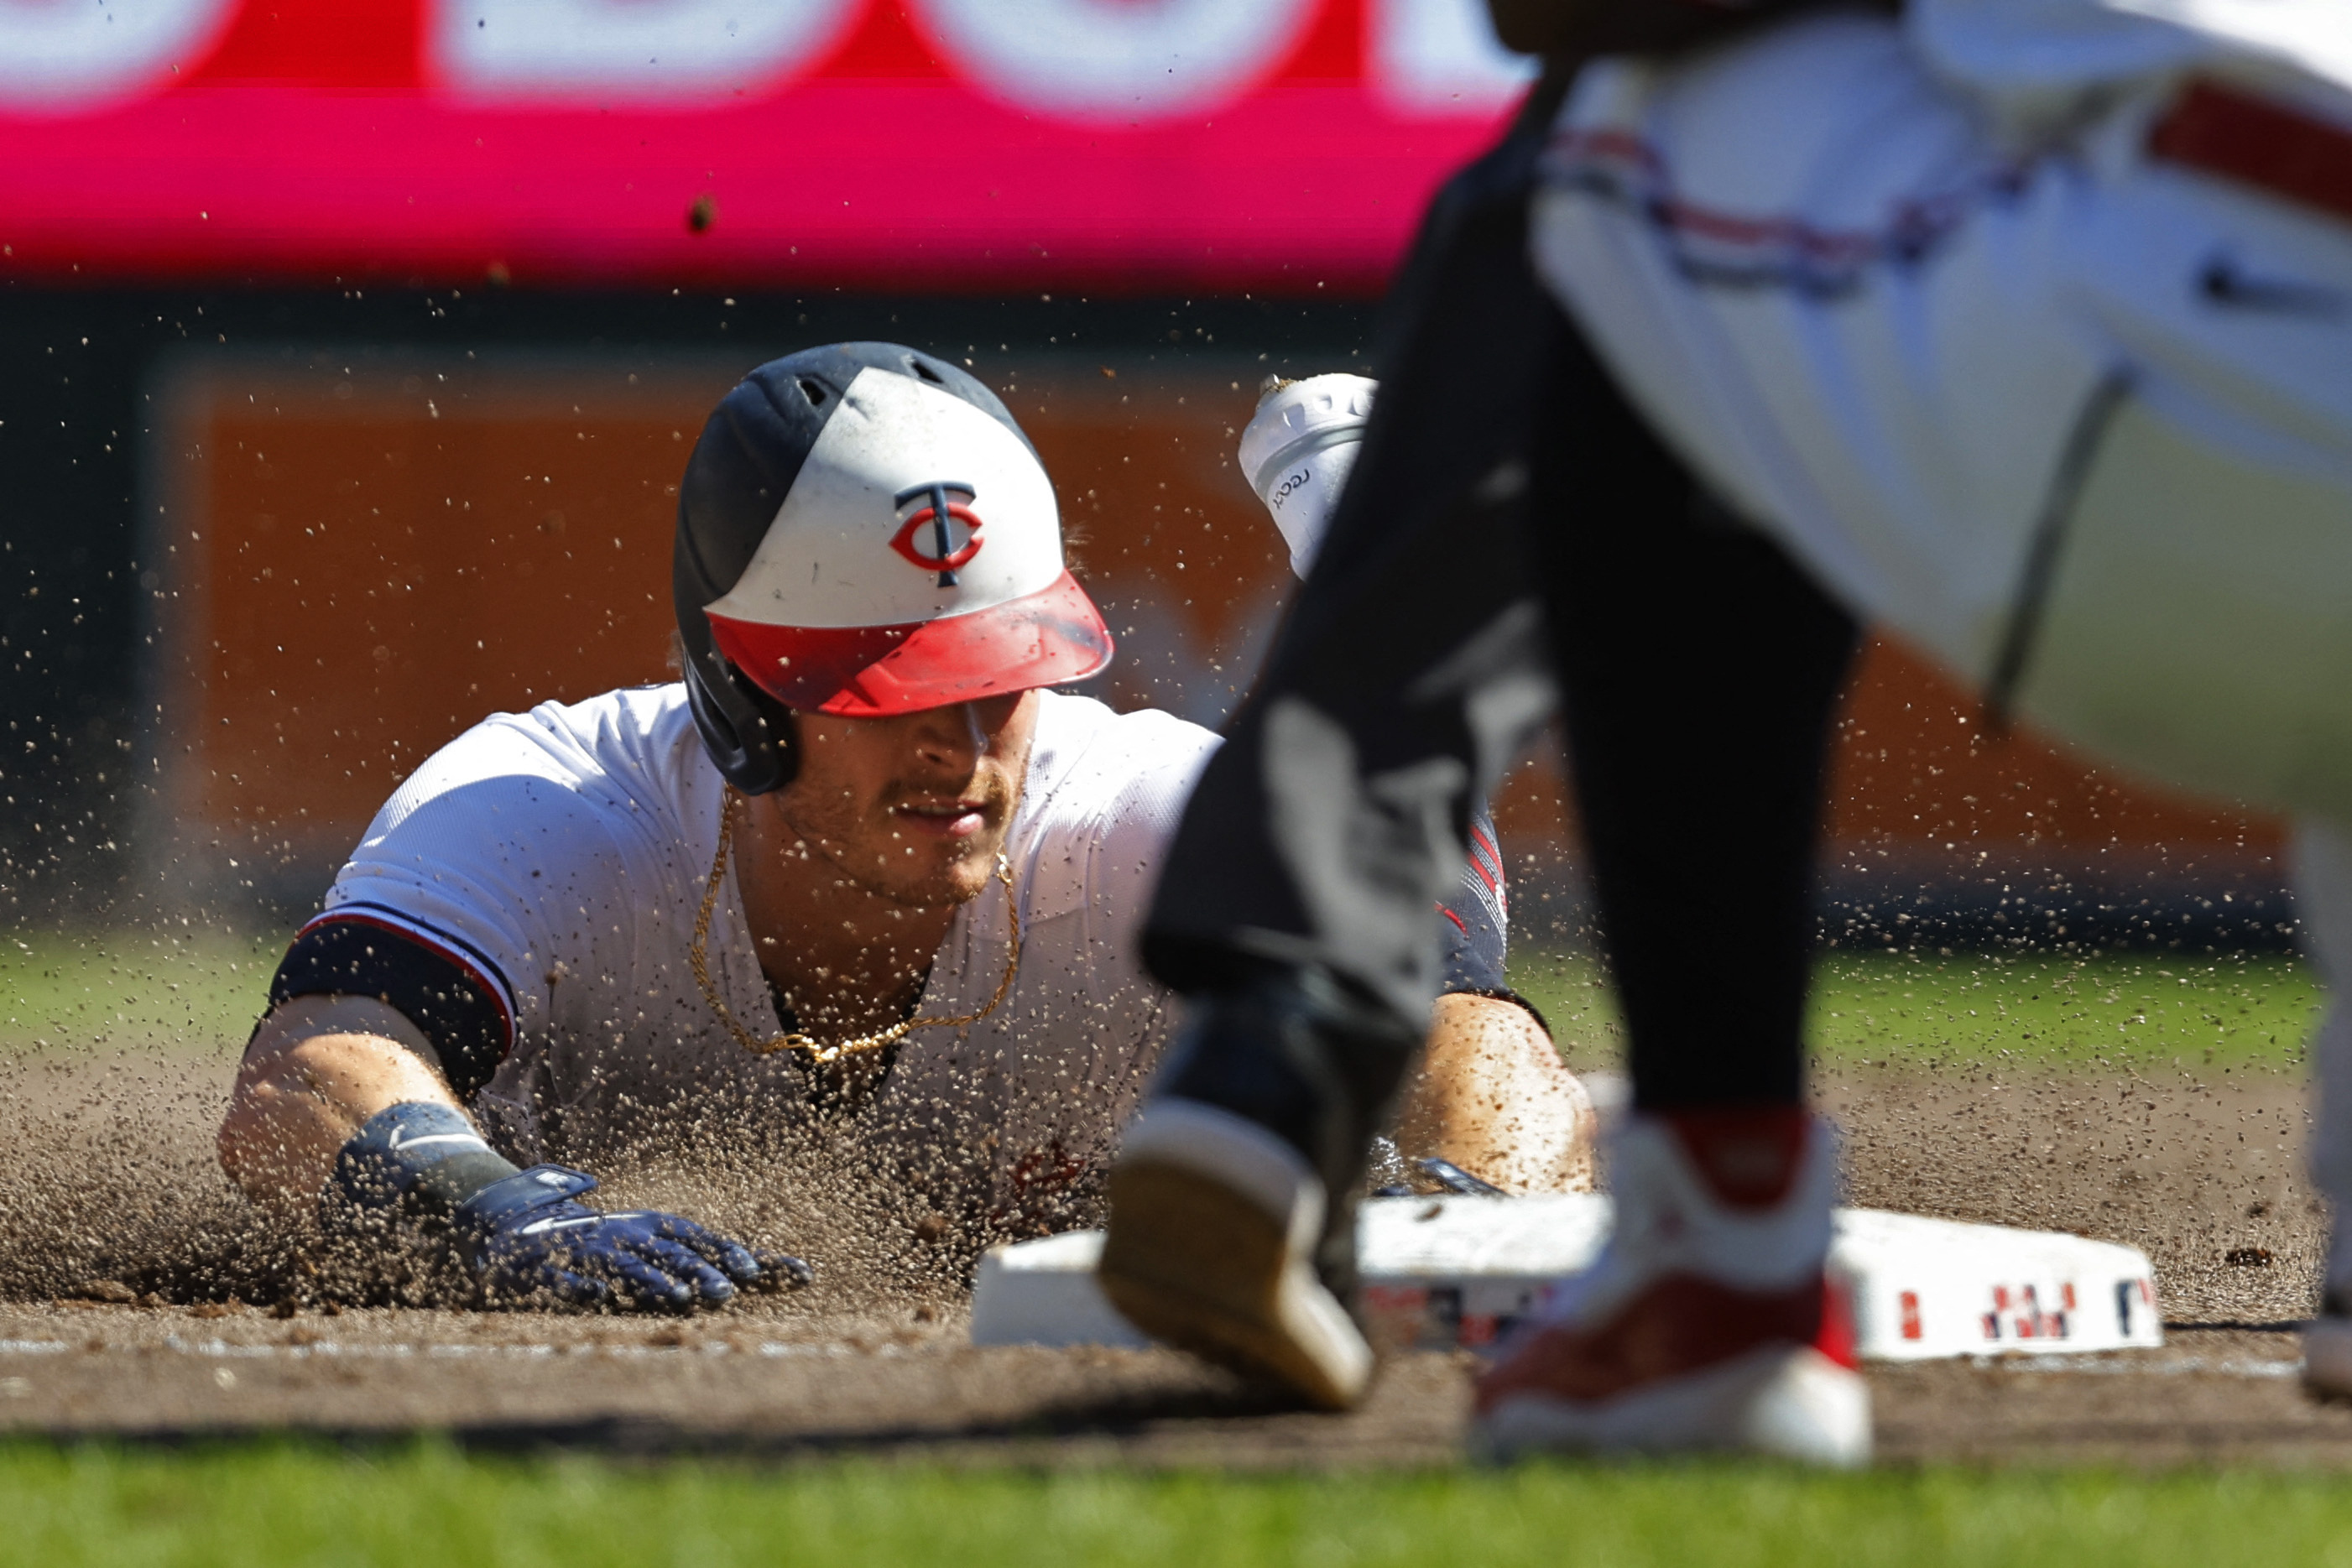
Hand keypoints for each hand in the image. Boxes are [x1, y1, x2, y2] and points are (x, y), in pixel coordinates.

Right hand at [451, 1166, 811, 1311]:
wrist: (513, 1227)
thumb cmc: (597, 1245)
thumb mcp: (645, 1244)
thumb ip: (698, 1258)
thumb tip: (778, 1271)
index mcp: (646, 1225)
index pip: (693, 1235)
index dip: (721, 1250)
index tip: (752, 1271)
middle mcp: (621, 1233)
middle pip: (666, 1251)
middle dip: (697, 1271)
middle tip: (726, 1294)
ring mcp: (584, 1251)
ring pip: (623, 1266)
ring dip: (651, 1281)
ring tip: (679, 1298)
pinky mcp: (546, 1271)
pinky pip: (564, 1280)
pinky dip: (580, 1287)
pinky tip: (598, 1297)